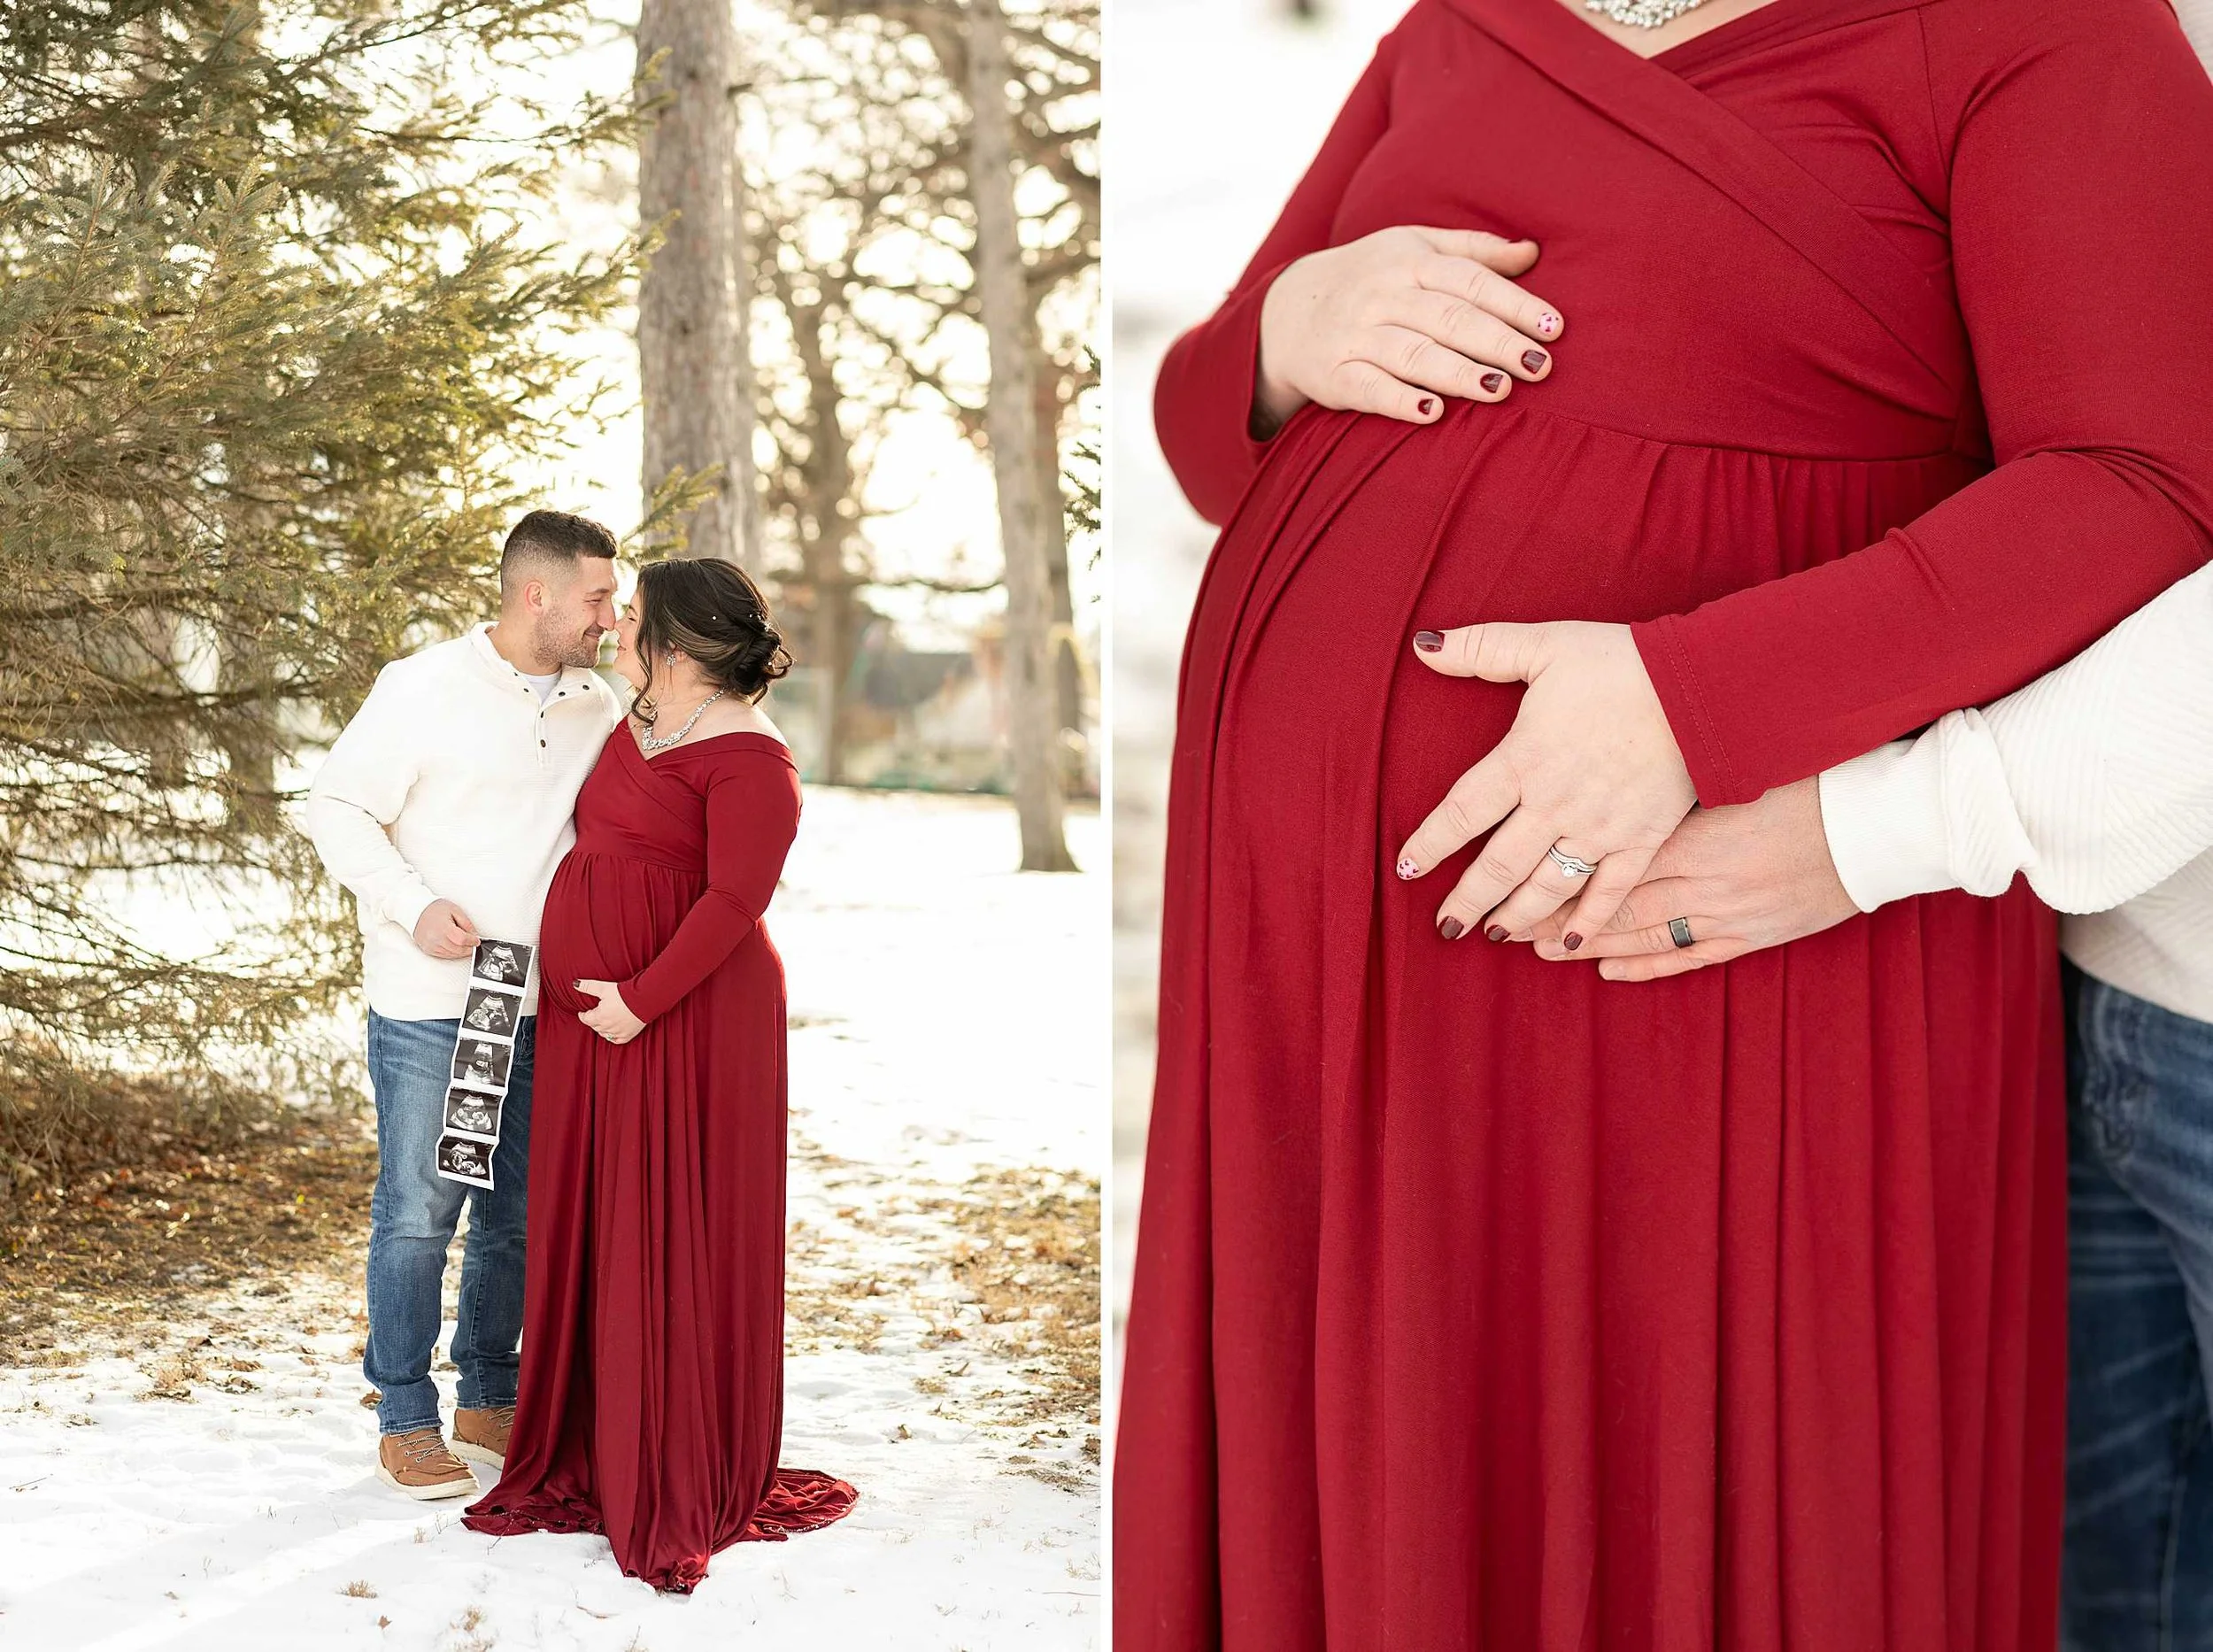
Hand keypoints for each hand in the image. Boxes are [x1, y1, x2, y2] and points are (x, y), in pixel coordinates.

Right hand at [411, 898, 478, 959]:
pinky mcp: (428, 949)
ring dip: (461, 952)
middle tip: (473, 945)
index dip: (472, 941)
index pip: (462, 940)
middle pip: (458, 949)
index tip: (476, 941)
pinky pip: (443, 955)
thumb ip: (466, 923)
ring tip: (465, 945)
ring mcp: (431, 946)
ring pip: (451, 954)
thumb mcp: (455, 910)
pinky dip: (452, 953)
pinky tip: (455, 947)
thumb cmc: (433, 908)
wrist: (416, 911)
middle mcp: (436, 939)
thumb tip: (474, 934)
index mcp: (444, 928)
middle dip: (468, 949)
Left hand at [573, 979, 644, 1044]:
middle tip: (593, 1015)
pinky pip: (616, 1040)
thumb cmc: (624, 993)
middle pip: (594, 1026)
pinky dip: (612, 1037)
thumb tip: (575, 984)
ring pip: (604, 1034)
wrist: (644, 999)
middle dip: (592, 1020)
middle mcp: (607, 1026)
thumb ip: (588, 986)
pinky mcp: (628, 1035)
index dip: (583, 1015)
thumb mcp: (604, 988)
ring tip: (602, 1022)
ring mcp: (618, 1032)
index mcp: (599, 1016)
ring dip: (601, 1028)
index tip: (582, 1012)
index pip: (586, 1019)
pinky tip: (612, 1032)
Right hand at [1256, 226, 1562, 434]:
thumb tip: (1533, 252)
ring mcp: (1355, 335)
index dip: (1513, 303)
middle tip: (1540, 366)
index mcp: (1409, 262)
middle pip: (1447, 317)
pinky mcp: (1332, 374)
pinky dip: (1397, 400)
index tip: (1554, 329)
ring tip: (1499, 389)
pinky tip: (1431, 413)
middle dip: (1496, 342)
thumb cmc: (1370, 277)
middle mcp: (1381, 295)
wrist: (1287, 310)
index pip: (1470, 281)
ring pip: (1411, 353)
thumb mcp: (1415, 249)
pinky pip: (1367, 387)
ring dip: (1456, 372)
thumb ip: (1473, 251)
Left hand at [1394, 620, 1696, 944]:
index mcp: (1524, 759)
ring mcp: (1599, 828)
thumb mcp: (1543, 644)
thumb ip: (1480, 648)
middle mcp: (1554, 804)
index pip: (1461, 812)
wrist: (1701, 685)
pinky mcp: (1642, 840)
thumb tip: (1424, 647)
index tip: (1407, 867)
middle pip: (1498, 864)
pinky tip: (1567, 945)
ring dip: (1516, 915)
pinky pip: (1609, 893)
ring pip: (1546, 886)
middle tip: (1445, 926)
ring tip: (1493, 936)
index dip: (1430, 843)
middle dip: (1467, 898)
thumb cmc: (1619, 662)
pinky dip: (1586, 922)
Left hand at [1525, 779, 1861, 979]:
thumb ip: (1675, 779)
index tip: (1512, 878)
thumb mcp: (1735, 770)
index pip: (1606, 860)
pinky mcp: (1754, 936)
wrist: (1880, 825)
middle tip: (1502, 925)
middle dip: (1554, 918)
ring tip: (1540, 950)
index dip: (1555, 875)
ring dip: (1588, 946)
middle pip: (1612, 905)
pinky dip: (1645, 968)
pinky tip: (1608, 972)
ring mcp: (1727, 914)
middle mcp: (1702, 880)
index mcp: (1692, 832)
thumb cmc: (1809, 780)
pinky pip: (1688, 958)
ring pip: (1642, 937)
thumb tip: (1620, 766)